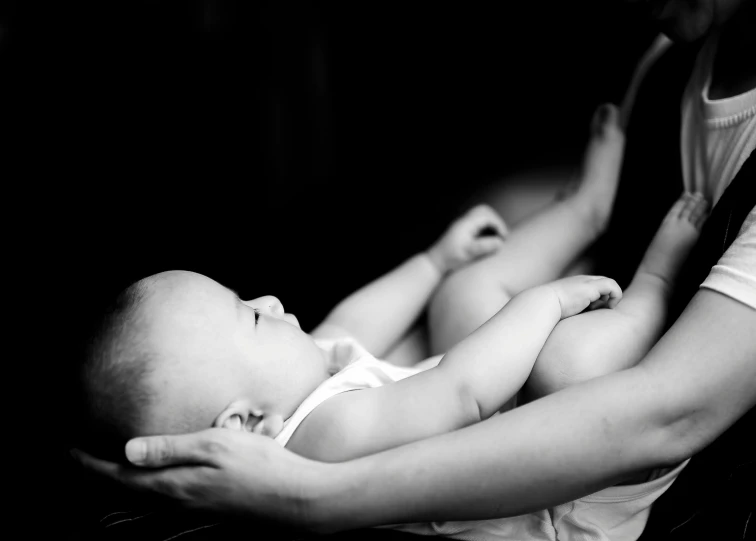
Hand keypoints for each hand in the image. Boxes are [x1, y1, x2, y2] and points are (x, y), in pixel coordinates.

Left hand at [70, 429, 328, 528]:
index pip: (117, 476)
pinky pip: (160, 511)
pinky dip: (140, 500)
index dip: (87, 464)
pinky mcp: (207, 516)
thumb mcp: (215, 446)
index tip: (63, 449)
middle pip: (122, 497)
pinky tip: (146, 494)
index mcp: (173, 486)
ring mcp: (192, 515)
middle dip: (93, 481)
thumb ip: (171, 448)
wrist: (297, 502)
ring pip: (139, 507)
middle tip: (72, 463)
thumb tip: (127, 450)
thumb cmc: (260, 468)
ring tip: (98, 480)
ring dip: (113, 493)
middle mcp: (175, 505)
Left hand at [427, 204, 508, 273]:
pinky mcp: (462, 231)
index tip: (503, 237)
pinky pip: (477, 223)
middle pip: (484, 210)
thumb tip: (500, 242)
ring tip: (497, 236)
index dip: (498, 224)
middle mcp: (464, 222)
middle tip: (501, 234)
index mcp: (466, 224)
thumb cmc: (450, 258)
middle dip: (495, 220)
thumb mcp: (468, 253)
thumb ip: (484, 246)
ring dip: (491, 223)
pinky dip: (486, 228)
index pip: (487, 216)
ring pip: (480, 215)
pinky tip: (488, 239)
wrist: (435, 262)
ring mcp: (463, 226)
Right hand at [545, 275, 621, 318]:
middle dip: (606, 297)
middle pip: (602, 283)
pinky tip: (609, 307)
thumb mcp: (559, 308)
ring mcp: (586, 282)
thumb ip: (569, 309)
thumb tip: (572, 323)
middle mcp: (581, 280)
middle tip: (602, 310)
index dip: (598, 298)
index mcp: (572, 285)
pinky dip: (616, 296)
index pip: (593, 286)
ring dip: (611, 297)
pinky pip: (612, 286)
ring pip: (609, 284)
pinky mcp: (591, 287)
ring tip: (606, 309)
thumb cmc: (547, 310)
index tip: (594, 310)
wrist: (542, 304)